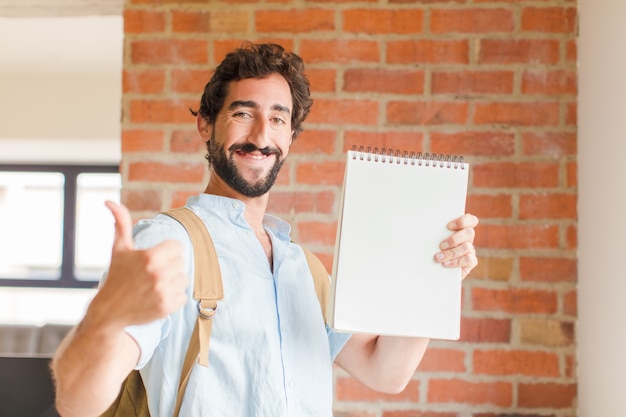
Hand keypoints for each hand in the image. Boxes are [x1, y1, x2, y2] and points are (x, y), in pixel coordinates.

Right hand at [91, 201, 188, 327]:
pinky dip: (173, 298)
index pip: (177, 247)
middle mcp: (158, 274)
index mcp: (150, 256)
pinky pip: (183, 296)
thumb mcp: (119, 249)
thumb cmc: (117, 276)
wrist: (109, 311)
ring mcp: (163, 292)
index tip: (153, 259)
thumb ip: (121, 223)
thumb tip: (108, 201)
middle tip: (151, 275)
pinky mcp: (167, 307)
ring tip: (154, 286)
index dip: (166, 252)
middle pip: (181, 262)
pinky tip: (157, 298)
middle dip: (168, 267)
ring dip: (172, 282)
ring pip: (184, 279)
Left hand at [434, 213, 477, 278]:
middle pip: (469, 233)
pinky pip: (468, 260)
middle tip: (441, 245)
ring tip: (438, 257)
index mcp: (461, 228)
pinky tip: (445, 264)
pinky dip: (455, 262)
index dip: (463, 221)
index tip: (448, 226)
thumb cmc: (432, 247)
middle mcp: (467, 238)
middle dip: (454, 239)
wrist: (434, 267)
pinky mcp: (471, 262)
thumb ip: (432, 229)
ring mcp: (470, 249)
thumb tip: (419, 223)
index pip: (470, 220)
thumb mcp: (432, 237)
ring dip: (452, 252)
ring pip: (467, 247)